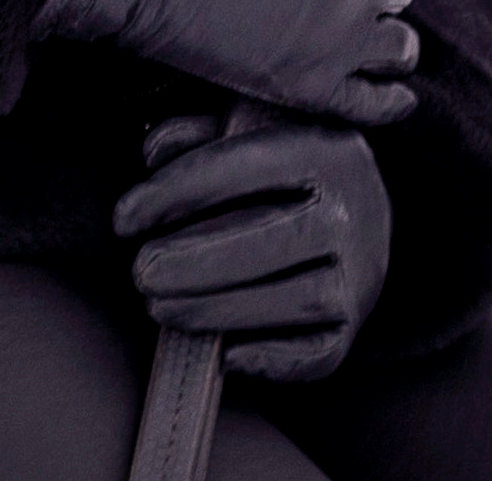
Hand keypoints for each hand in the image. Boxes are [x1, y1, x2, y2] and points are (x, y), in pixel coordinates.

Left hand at [118, 103, 391, 381]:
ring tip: (161, 307)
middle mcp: (354, 208)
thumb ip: (203, 134)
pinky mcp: (353, 324)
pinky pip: (317, 354)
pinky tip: (224, 352)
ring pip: (292, 299)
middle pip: (272, 239)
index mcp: (327, 146)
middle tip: (141, 272)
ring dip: (217, 309)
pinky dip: (272, 359)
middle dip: (195, 260)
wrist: (367, 209)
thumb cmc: (293, 170)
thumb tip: (154, 153)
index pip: (246, 164)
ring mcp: (360, 271)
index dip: (178, 191)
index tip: (125, 218)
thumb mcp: (256, 131)